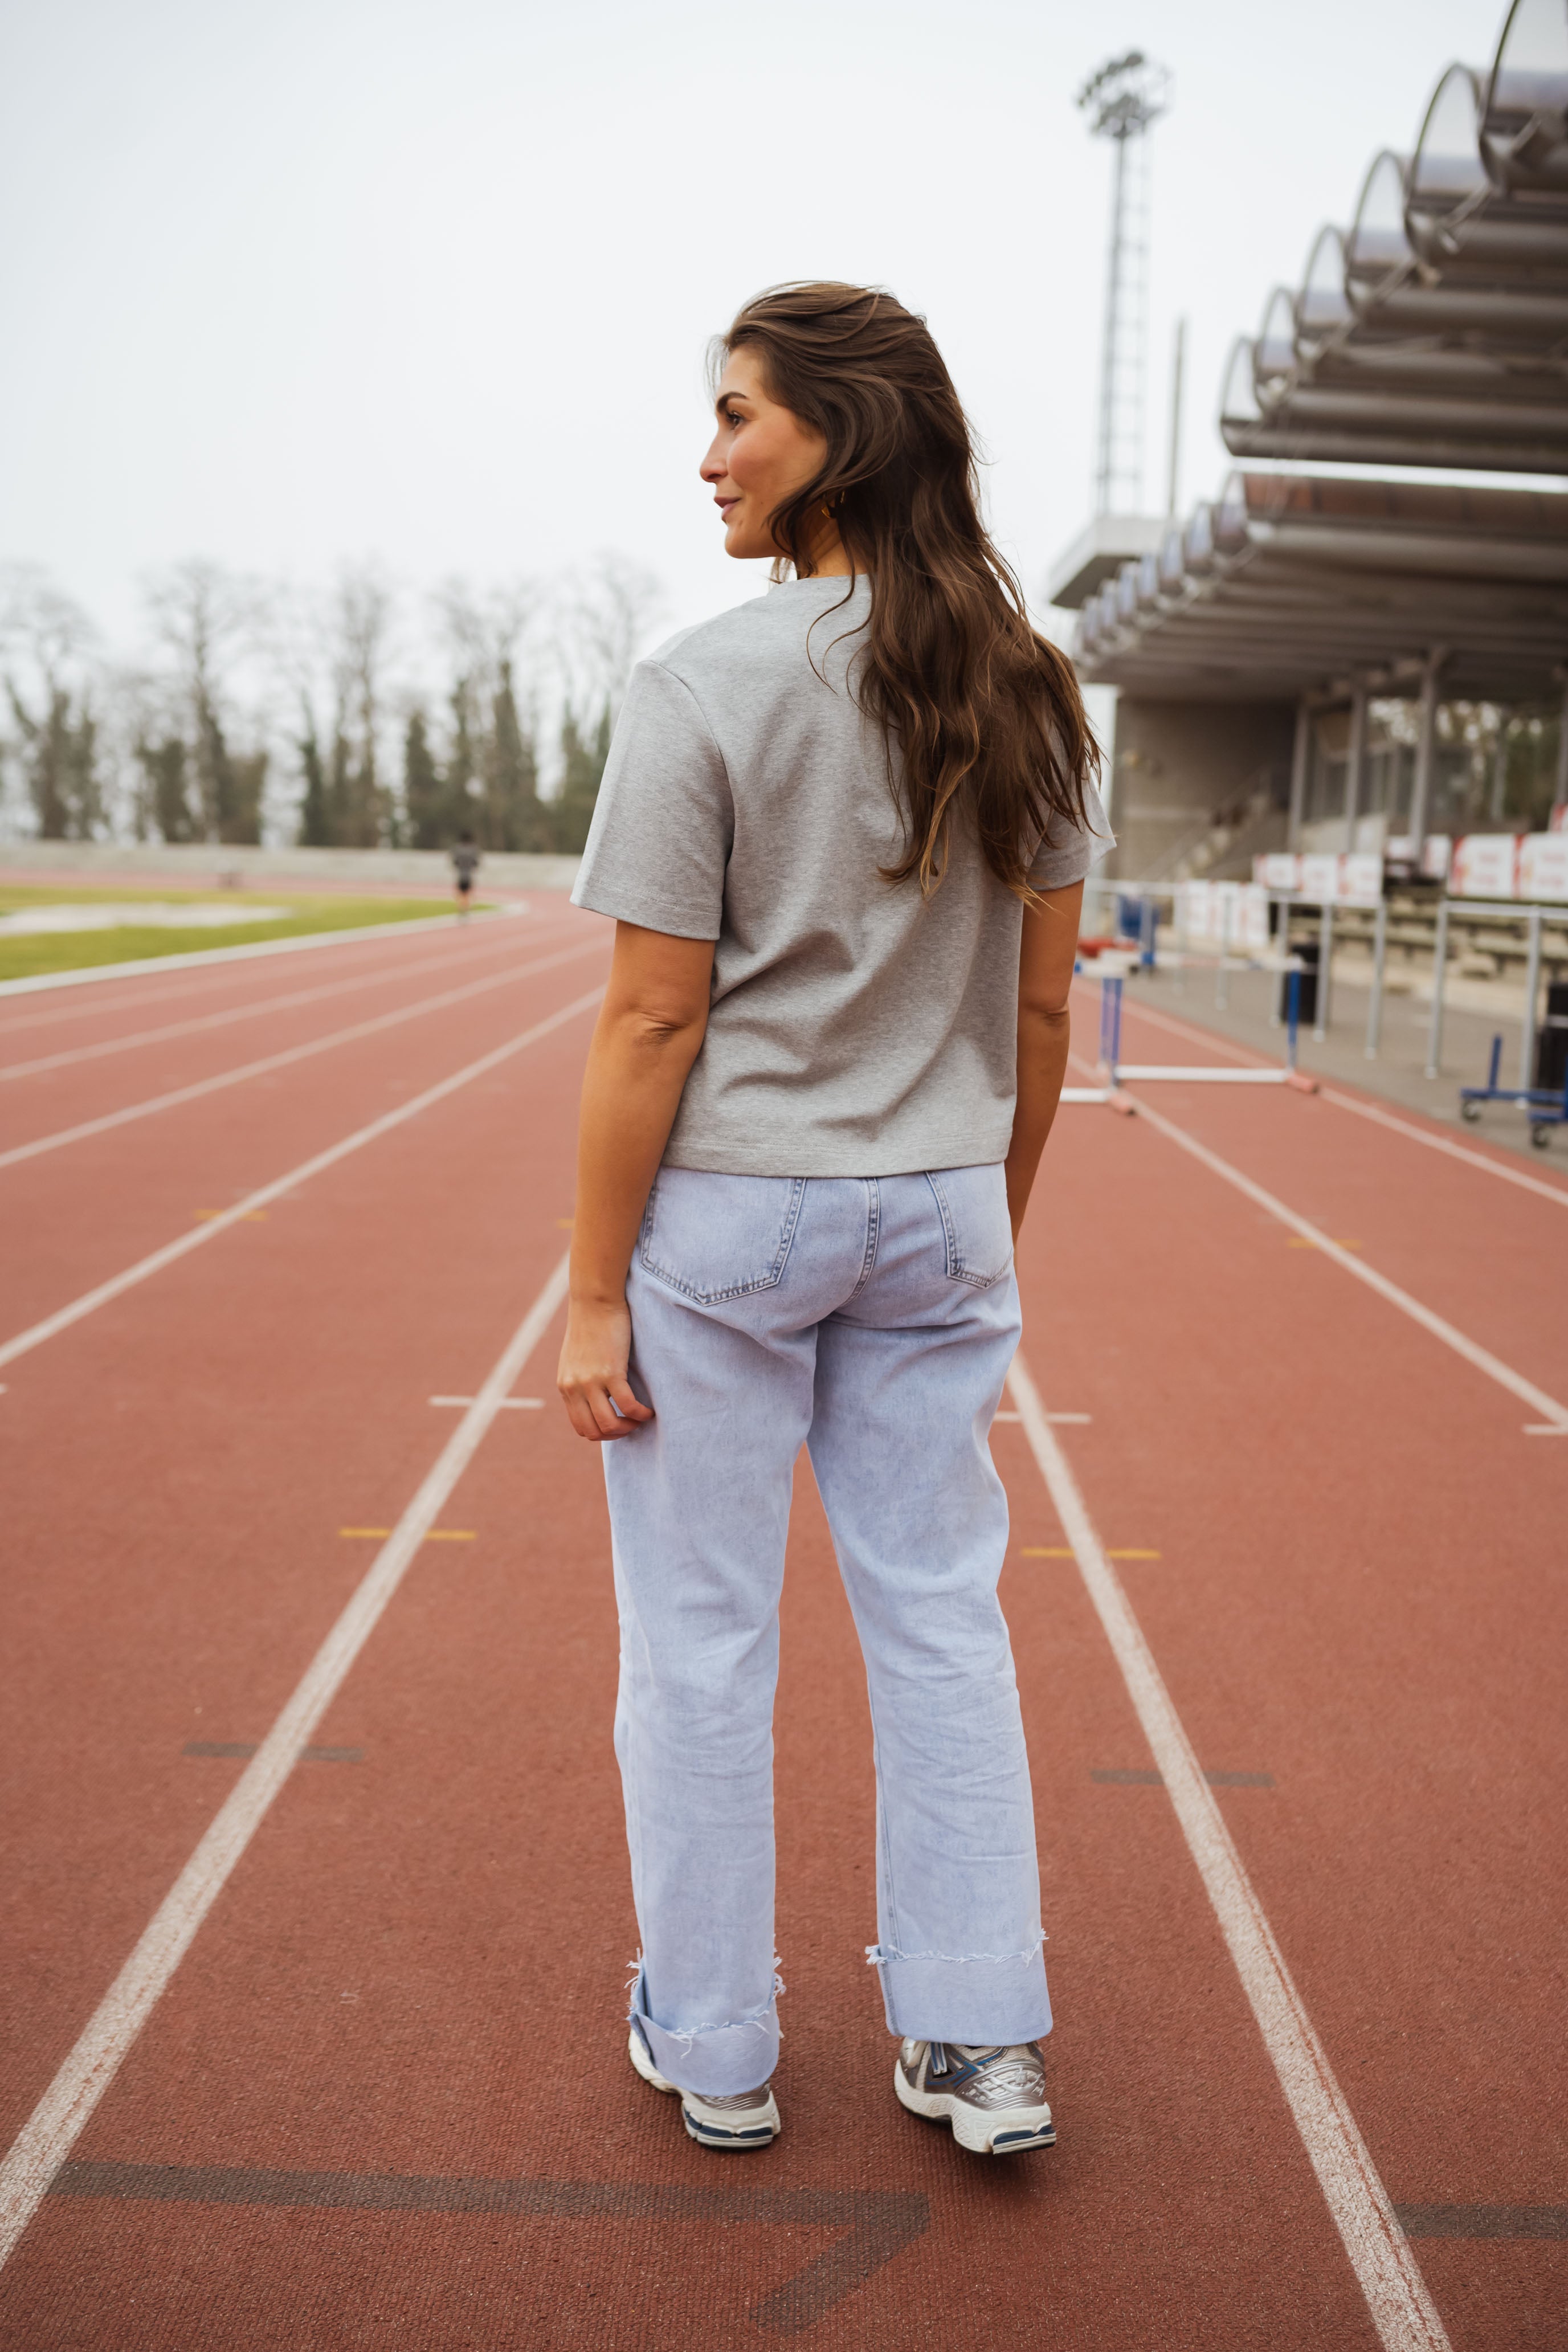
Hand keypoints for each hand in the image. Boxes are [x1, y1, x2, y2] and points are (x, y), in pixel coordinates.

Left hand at [556, 1296, 654, 1442]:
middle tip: (632, 1425)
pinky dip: (640, 1414)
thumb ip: (580, 1378)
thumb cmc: (590, 1324)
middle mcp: (574, 1388)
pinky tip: (649, 1410)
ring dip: (629, 1427)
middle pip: (593, 1431)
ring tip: (641, 1418)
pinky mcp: (610, 1372)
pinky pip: (627, 1406)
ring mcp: (591, 1382)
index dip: (601, 1433)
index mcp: (565, 1386)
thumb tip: (595, 1395)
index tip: (618, 1423)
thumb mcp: (576, 1358)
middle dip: (615, 1435)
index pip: (579, 1426)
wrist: (595, 1300)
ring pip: (609, 1424)